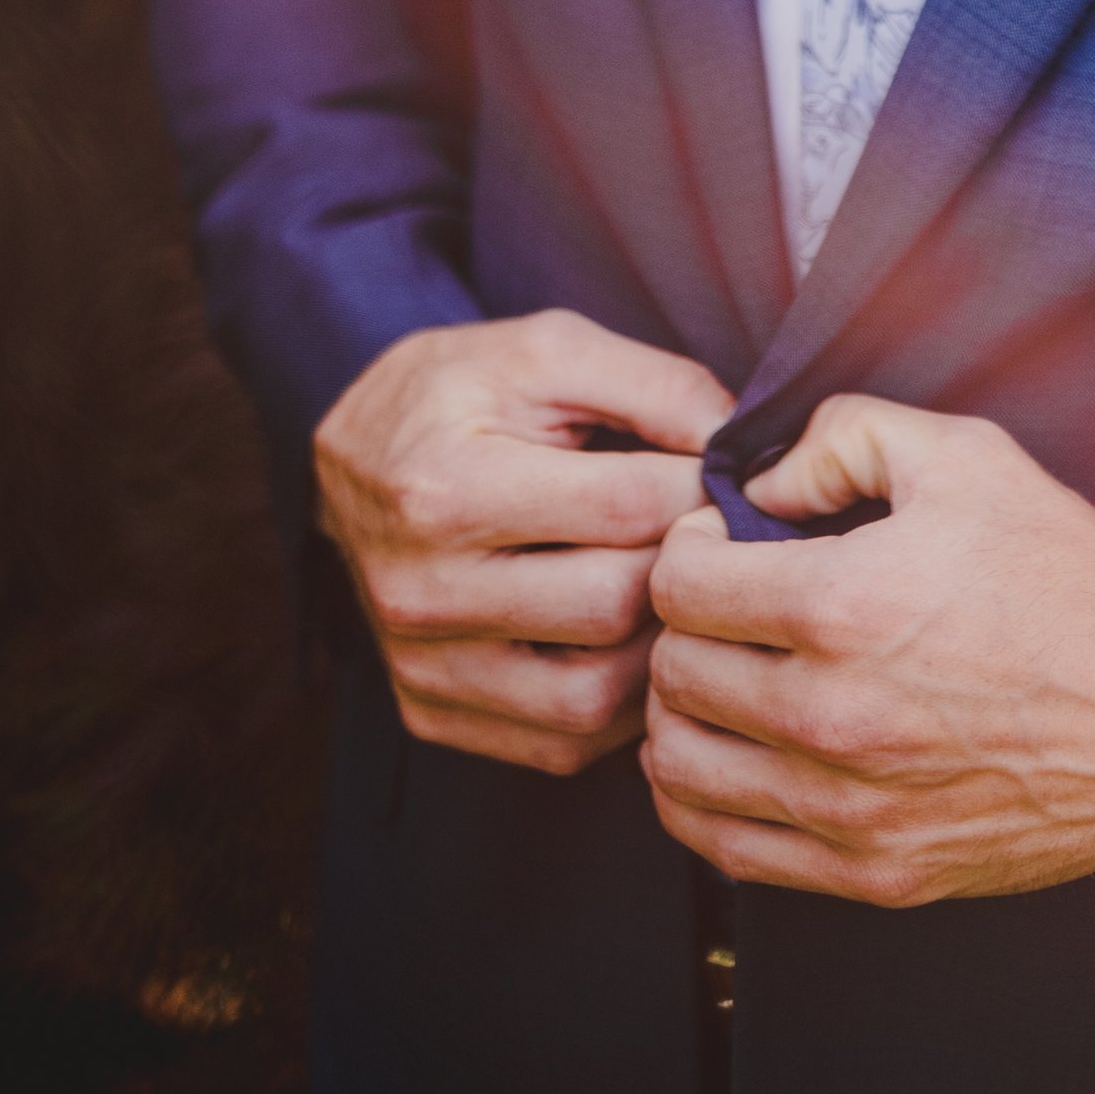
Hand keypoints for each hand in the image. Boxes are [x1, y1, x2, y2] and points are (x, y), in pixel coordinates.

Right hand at [315, 309, 731, 774]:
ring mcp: (422, 666)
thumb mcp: (550, 348)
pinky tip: (631, 643)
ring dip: (658, 647)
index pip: (622, 509)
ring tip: (674, 591)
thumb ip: (656, 385)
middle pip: (611, 607)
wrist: (352, 452)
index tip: (722, 474)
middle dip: (681, 566)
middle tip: (708, 536)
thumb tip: (742, 447)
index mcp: (446, 488)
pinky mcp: (429, 713)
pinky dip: (617, 704)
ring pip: (592, 696)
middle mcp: (422, 591)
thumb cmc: (460, 390)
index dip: (699, 489)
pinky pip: (558, 745)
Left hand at [640, 396, 1094, 904]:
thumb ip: (845, 436)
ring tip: (726, 677)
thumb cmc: (1075, 580)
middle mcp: (832, 716)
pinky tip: (737, 754)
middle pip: (672, 672)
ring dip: (682, 714)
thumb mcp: (971, 457)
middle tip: (729, 604)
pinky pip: (726, 849)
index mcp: (846, 605)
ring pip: (679, 768)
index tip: (725, 540)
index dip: (689, 544)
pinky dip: (702, 800)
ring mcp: (850, 808)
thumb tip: (763, 482)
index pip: (679, 581)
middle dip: (684, 624)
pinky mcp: (874, 873)